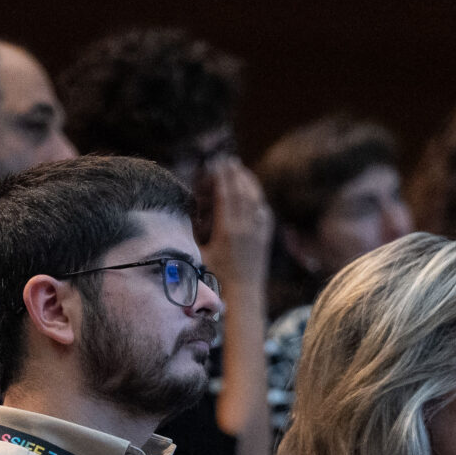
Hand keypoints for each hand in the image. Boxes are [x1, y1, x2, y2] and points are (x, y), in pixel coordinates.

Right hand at [197, 157, 271, 289]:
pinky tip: (253, 192)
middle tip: (228, 159)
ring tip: (240, 169)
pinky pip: (264, 211)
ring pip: (255, 198)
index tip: (216, 163)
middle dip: (234, 173)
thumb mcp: (200, 255)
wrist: (243, 295)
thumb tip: (189, 213)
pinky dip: (258, 197)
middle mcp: (245, 227)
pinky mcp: (265, 238)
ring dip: (248, 181)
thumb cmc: (216, 278)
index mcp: (227, 229)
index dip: (221, 177)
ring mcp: (258, 231)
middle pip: (241, 192)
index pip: (225, 195)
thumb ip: (195, 233)